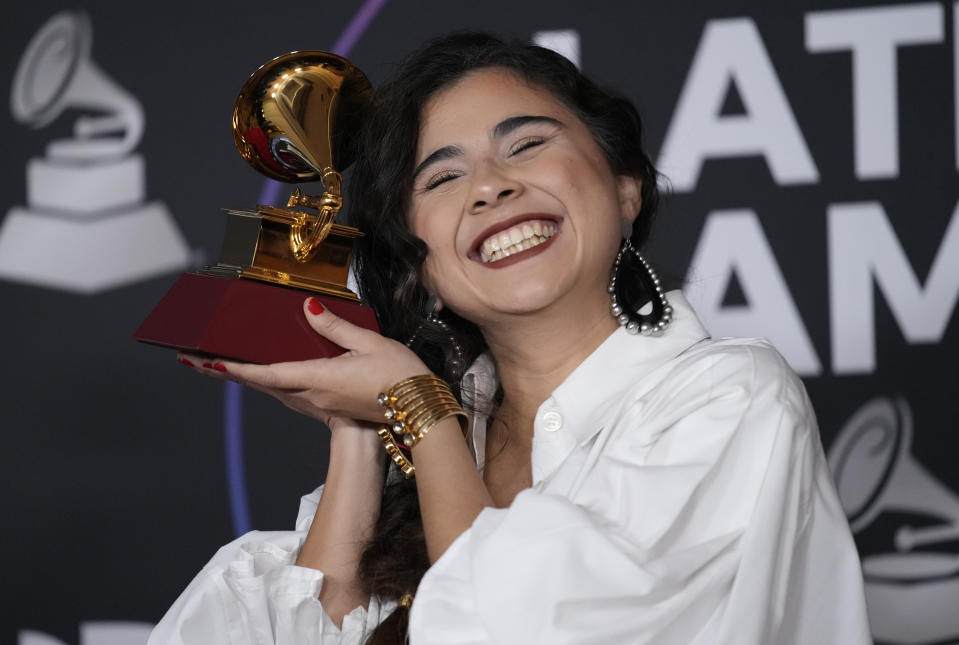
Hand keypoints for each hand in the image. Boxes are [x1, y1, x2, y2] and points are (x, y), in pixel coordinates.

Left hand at [178, 297, 430, 424]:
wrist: (418, 411)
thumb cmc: (398, 377)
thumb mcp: (369, 343)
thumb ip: (335, 326)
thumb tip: (308, 310)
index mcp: (318, 378)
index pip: (266, 373)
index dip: (234, 368)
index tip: (207, 362)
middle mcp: (312, 394)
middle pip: (261, 383)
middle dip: (227, 372)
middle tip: (196, 361)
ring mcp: (319, 402)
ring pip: (273, 389)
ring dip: (246, 378)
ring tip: (223, 365)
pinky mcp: (329, 404)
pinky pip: (289, 392)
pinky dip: (268, 382)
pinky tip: (267, 374)